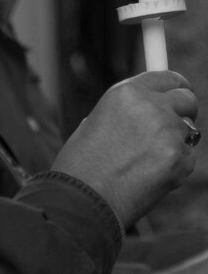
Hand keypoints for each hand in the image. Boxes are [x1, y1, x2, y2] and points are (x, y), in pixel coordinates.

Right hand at [51, 70, 197, 227]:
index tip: (180, 98)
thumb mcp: (99, 119)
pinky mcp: (179, 158)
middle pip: (187, 99)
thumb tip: (153, 111)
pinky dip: (176, 167)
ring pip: (189, 132)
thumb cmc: (84, 161)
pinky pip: (188, 159)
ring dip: (177, 143)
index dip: (178, 88)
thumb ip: (130, 111)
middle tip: (172, 130)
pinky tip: (150, 176)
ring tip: (147, 161)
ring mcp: (167, 130)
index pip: (168, 78)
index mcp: (126, 91)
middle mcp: (151, 104)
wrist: (84, 195)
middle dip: (185, 112)